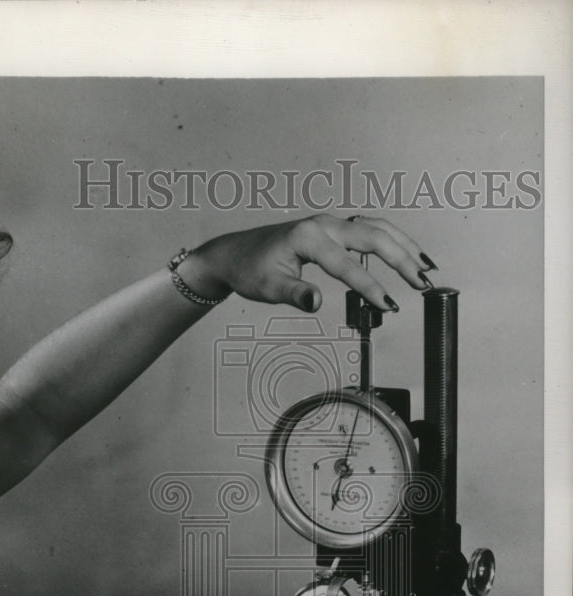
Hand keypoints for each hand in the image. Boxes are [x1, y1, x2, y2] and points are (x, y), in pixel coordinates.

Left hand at [179, 214, 434, 312]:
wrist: (235, 254)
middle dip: (402, 260)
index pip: (347, 265)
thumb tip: (318, 302)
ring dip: (404, 246)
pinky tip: (407, 253)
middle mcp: (323, 224)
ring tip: (426, 269)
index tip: (388, 306)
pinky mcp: (332, 227)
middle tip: (423, 284)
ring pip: (377, 227)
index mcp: (308, 237)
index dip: (371, 287)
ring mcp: (330, 222)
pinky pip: (370, 228)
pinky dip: (392, 239)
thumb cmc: (250, 270)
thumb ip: (295, 294)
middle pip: (374, 236)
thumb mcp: (268, 287)